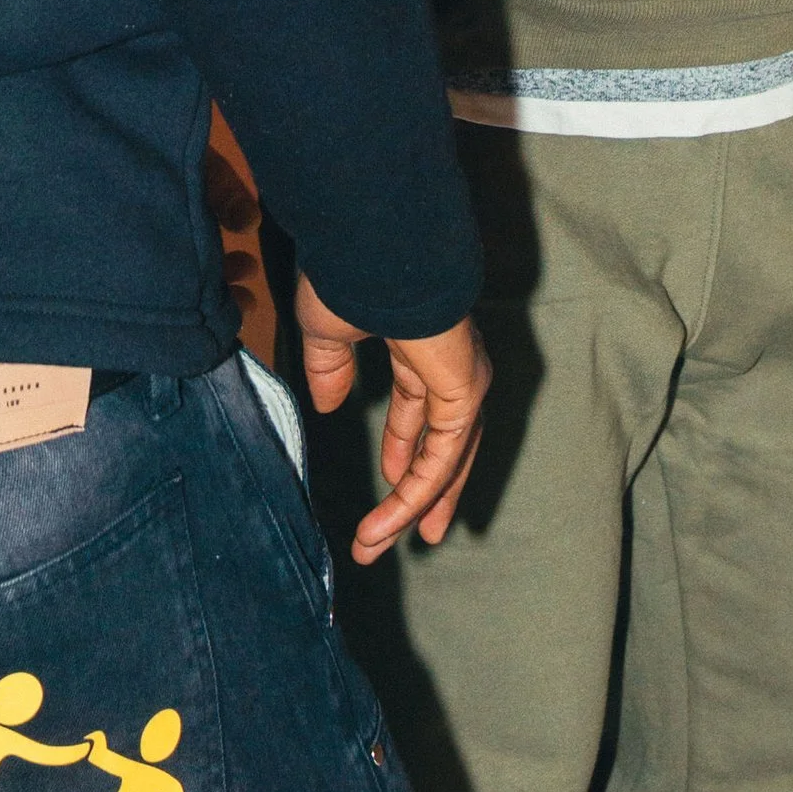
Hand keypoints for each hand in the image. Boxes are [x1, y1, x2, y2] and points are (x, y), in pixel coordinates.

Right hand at [294, 274, 489, 564]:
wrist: (375, 246)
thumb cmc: (350, 272)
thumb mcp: (328, 329)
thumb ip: (331, 369)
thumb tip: (330, 406)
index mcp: (418, 343)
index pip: (419, 407)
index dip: (403, 446)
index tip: (387, 477)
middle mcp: (447, 363)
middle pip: (446, 441)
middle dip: (430, 487)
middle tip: (424, 532)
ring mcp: (461, 376)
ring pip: (446, 457)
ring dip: (416, 503)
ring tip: (388, 545)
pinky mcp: (464, 391)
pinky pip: (443, 456)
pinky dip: (416, 492)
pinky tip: (389, 520)